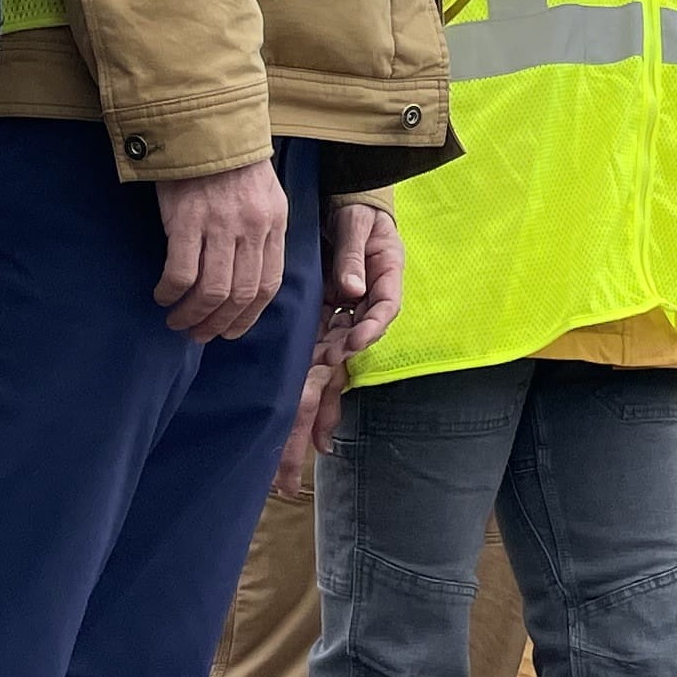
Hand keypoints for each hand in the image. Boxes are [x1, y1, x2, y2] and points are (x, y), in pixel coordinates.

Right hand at [152, 158, 293, 342]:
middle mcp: (252, 227)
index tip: (230, 331)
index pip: (269, 285)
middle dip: (219, 324)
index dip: (248, 316)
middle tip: (199, 334)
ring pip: (212, 291)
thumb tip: (248, 279)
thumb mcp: (265, 196)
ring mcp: (221, 224)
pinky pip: (181, 273)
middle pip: (241, 295)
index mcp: (275, 223)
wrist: (204, 124)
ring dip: (192, 315)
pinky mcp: (187, 219)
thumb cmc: (231, 163)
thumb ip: (262, 234)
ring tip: (177, 321)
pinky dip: (171, 292)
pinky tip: (163, 295)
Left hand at [277, 204, 404, 495]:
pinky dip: (309, 402)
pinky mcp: (322, 330)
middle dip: (321, 414)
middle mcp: (360, 319)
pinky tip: (307, 438)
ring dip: (312, 421)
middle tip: (309, 453)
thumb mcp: (359, 227)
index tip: (355, 340)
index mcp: (380, 288)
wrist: (353, 210)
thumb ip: (353, 256)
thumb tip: (348, 291)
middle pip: (343, 367)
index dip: (369, 328)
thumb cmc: (360, 215)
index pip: (379, 312)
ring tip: (296, 466)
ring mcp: (339, 329)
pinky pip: (313, 369)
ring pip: (325, 380)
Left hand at [322, 201, 404, 365]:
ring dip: (333, 344)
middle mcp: (374, 285)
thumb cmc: (356, 206)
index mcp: (388, 268)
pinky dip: (320, 333)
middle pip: (366, 323)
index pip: (387, 305)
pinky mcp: (336, 293)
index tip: (355, 341)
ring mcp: (355, 292)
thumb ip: (353, 256)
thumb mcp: (355, 224)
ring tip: (312, 359)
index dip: (372, 327)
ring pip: (347, 326)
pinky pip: (330, 318)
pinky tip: (305, 344)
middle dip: (348, 343)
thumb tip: (353, 290)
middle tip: (326, 358)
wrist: (344, 196)